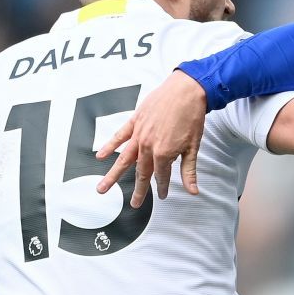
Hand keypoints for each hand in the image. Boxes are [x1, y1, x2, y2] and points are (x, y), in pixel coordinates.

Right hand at [96, 70, 208, 204]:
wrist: (186, 90)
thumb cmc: (192, 117)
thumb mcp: (193, 147)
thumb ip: (189, 171)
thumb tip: (192, 191)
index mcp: (163, 154)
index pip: (161, 176)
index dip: (163, 187)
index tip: (162, 195)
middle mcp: (148, 146)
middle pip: (141, 172)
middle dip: (139, 190)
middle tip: (134, 204)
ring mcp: (139, 134)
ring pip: (124, 159)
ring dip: (113, 175)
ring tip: (102, 189)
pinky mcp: (135, 121)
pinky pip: (119, 136)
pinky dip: (110, 146)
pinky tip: (100, 156)